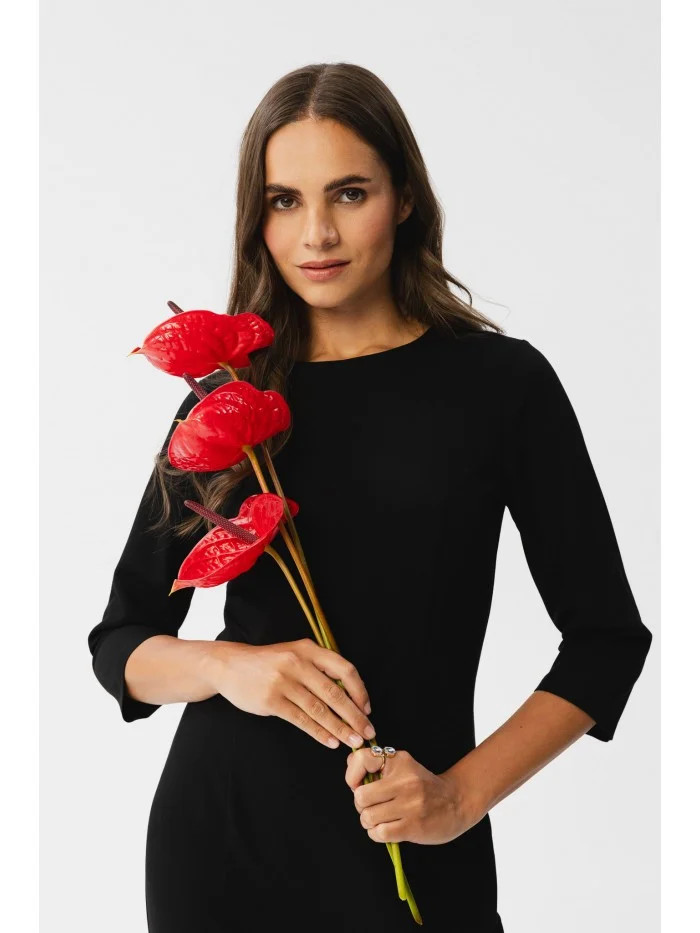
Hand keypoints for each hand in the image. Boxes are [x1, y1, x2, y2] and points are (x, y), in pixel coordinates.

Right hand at [205, 637, 375, 749]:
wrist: (230, 665)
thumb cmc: (269, 662)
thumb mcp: (295, 654)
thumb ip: (319, 668)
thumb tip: (349, 695)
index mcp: (308, 649)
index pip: (344, 669)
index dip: (360, 691)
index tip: (367, 709)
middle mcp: (298, 663)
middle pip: (335, 693)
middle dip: (354, 716)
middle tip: (367, 732)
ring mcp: (283, 682)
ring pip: (319, 709)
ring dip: (340, 728)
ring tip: (353, 741)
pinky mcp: (271, 700)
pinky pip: (301, 720)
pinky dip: (319, 732)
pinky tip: (330, 742)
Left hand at [345, 747, 485, 844]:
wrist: (456, 802)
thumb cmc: (424, 786)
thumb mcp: (403, 766)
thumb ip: (377, 764)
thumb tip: (350, 763)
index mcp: (399, 761)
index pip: (361, 759)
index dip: (352, 775)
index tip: (358, 785)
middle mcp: (404, 780)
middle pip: (360, 797)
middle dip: (361, 806)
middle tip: (371, 807)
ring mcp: (410, 804)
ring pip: (368, 817)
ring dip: (369, 822)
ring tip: (381, 819)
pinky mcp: (413, 826)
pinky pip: (380, 833)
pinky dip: (377, 834)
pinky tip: (386, 830)